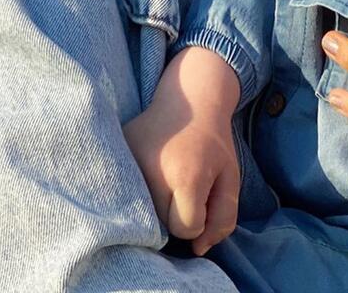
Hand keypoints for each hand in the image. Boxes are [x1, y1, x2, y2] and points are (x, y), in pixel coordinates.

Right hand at [123, 48, 241, 255]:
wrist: (189, 97)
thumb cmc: (213, 142)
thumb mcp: (230, 178)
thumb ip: (223, 219)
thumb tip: (197, 249)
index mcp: (187, 176)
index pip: (185, 228)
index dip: (198, 214)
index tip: (201, 189)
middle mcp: (153, 171)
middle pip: (160, 221)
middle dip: (175, 209)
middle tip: (183, 177)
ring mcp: (130, 160)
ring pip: (141, 209)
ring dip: (154, 200)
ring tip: (166, 172)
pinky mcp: (117, 151)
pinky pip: (124, 190)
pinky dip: (137, 187)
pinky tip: (150, 165)